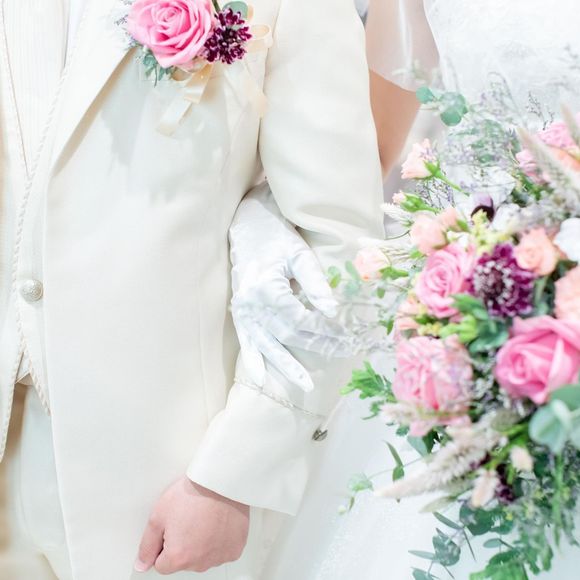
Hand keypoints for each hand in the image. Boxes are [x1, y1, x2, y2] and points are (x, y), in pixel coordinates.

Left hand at [135, 478, 249, 574]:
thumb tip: (143, 563)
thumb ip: (147, 545)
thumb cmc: (193, 494)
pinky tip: (217, 522)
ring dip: (202, 543)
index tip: (173, 526)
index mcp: (178, 557)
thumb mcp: (158, 515)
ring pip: (204, 556)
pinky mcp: (234, 549)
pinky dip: (220, 540)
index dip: (164, 543)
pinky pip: (222, 551)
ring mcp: (219, 557)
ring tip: (204, 518)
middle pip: (184, 561)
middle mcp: (199, 563)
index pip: (162, 564)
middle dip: (184, 544)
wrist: (220, 481)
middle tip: (188, 519)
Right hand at [230, 183, 351, 391]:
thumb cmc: (276, 238)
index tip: (345, 334)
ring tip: (306, 385)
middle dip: (316, 346)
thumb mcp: (299, 254)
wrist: (248, 228)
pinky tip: (260, 378)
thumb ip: (315, 283)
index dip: (323, 329)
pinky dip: (253, 360)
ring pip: (267, 345)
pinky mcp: (239, 313)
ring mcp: (242, 311)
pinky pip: (245, 341)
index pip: (299, 318)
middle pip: (287, 334)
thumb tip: (332, 311)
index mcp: (266, 288)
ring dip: (287, 365)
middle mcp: (251, 304)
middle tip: (341, 354)